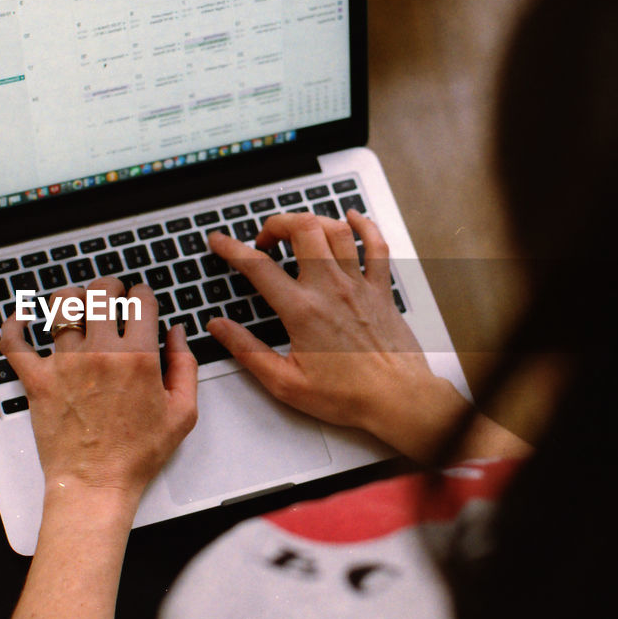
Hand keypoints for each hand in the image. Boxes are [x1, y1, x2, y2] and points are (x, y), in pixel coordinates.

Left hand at [0, 277, 198, 499]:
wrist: (96, 484)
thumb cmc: (137, 455)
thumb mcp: (182, 413)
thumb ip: (186, 366)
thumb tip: (177, 333)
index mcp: (138, 357)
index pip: (141, 300)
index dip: (143, 293)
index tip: (141, 299)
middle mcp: (100, 353)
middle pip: (100, 292)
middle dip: (110, 285)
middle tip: (112, 293)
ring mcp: (64, 364)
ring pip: (61, 306)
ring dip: (71, 298)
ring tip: (77, 304)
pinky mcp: (37, 380)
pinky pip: (14, 343)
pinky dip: (14, 325)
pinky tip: (21, 318)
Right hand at [207, 210, 470, 461]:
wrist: (397, 400)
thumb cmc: (347, 396)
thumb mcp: (285, 382)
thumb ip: (247, 350)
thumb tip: (219, 328)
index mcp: (302, 311)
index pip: (258, 267)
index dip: (232, 249)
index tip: (219, 242)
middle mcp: (331, 289)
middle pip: (302, 229)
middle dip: (277, 223)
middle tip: (265, 239)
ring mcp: (359, 286)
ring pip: (337, 230)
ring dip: (313, 221)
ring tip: (298, 230)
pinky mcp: (381, 290)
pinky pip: (377, 245)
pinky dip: (365, 225)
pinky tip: (353, 218)